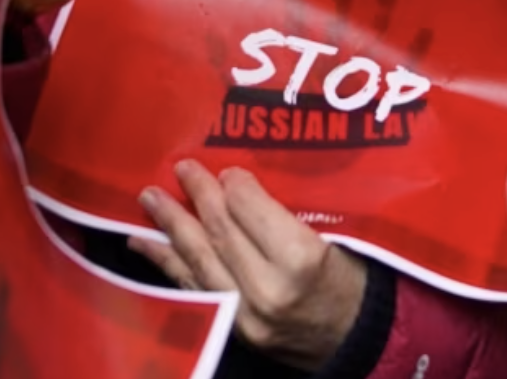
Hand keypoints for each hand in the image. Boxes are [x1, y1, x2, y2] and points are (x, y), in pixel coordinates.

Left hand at [132, 161, 368, 369]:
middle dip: (197, 197)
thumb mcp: (334, 236)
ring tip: (149, 199)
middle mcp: (268, 290)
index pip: (249, 211)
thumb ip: (284, 214)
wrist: (361, 338)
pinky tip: (145, 244)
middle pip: (221, 234)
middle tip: (180, 168)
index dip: (233, 185)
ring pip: (199, 262)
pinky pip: (195, 289)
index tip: (225, 169)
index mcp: (301, 259)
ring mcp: (245, 316)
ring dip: (170, 227)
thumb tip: (237, 185)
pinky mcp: (233, 332)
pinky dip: (168, 264)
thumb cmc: (353, 279)